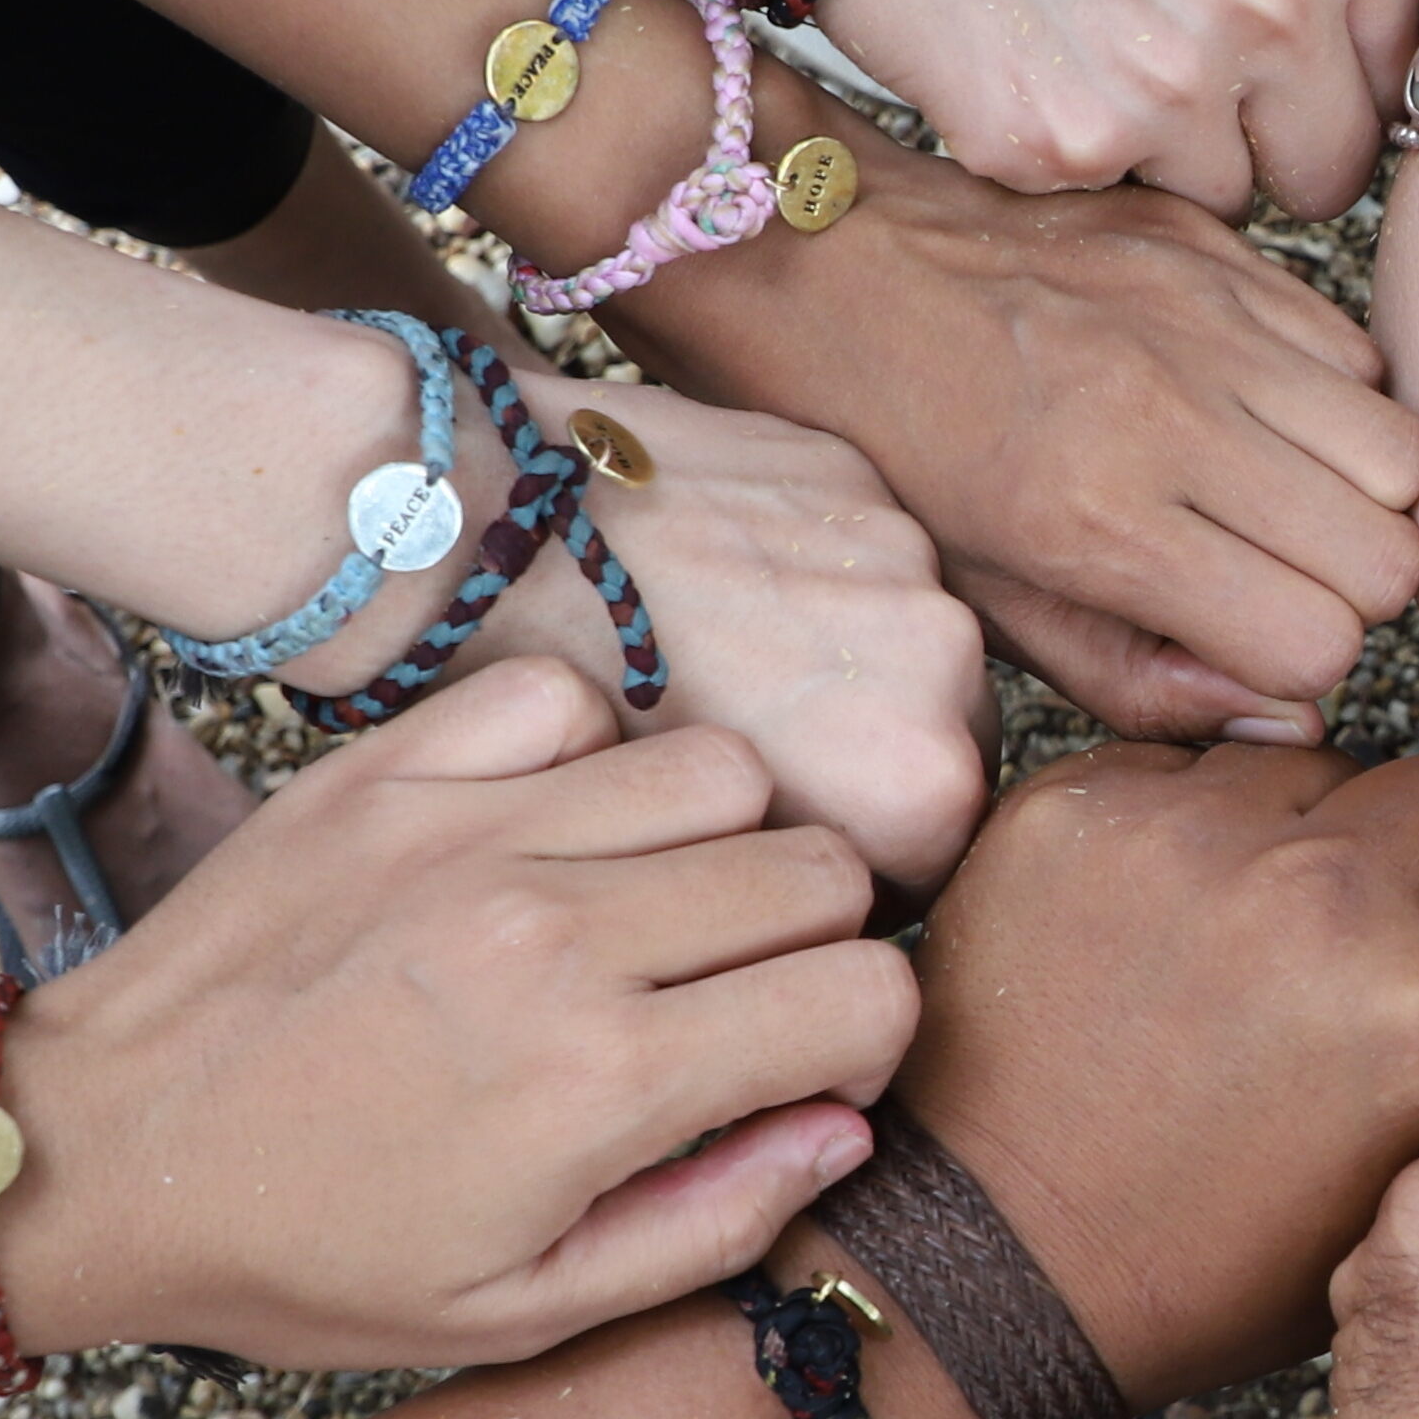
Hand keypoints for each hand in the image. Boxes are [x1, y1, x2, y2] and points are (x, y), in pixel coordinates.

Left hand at [0, 661, 913, 1368]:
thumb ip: (714, 1222)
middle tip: (733, 995)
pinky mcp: (393, 770)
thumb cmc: (309, 1250)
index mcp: (605, 1079)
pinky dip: (593, 753)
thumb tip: (845, 1129)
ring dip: (720, 839)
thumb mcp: (522, 1308)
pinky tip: (558, 830)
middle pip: (821, 868)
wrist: (100, 1153)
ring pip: (723, 768)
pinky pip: (571, 698)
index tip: (797, 1071)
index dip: (860, 1043)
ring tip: (651, 906)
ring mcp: (472, 831)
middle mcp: (557, 932)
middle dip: (813, 941)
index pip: (867, 993)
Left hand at [422, 373, 996, 896]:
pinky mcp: (845, 470)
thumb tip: (827, 948)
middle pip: (938, 738)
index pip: (938, 854)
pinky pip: (850, 546)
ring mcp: (899, 550)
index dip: (852, 862)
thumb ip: (802, 891)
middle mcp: (940, 658)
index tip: (774, 847)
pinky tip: (706, 580)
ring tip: (715, 654)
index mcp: (922, 782)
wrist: (478, 542)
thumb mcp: (696, 871)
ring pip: (898, 637)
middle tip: (743, 749)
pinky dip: (799, 568)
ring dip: (838, 655)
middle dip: (861, 752)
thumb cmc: (565, 726)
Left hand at [609, 140, 1418, 742]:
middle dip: (1347, 586)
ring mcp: (1204, 319)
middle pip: (1391, 554)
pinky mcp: (1215, 249)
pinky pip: (1357, 351)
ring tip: (1269, 491)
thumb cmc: (883, 440)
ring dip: (1354, 491)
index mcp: (1099, 520)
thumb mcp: (983, 600)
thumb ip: (1139, 677)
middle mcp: (1171, 414)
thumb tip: (1288, 721)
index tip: (1241, 641)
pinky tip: (1247, 409)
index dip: (1294, 661)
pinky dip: (1328, 396)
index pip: (1321, 641)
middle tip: (1270, 573)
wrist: (811, 253)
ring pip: (1401, 450)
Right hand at [815, 0, 1418, 214]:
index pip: (1400, 76)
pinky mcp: (1068, 144)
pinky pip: (1118, 203)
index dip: (1335, 79)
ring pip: (1226, 199)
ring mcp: (1169, 85)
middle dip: (1272, 143)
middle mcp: (1271, 5)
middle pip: (1331, 166)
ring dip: (1174, 154)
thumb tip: (1383, 40)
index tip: (1290, 69)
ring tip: (1103, 56)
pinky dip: (1081, 152)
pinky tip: (1041, 68)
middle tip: (1195, 79)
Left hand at [890, 742, 1418, 1402]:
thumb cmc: (1202, 1258)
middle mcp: (1333, 901)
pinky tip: (1161, 924)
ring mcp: (1196, 839)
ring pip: (1327, 763)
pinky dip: (1193, 826)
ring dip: (1311, 835)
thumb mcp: (1413, 1193)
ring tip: (1251, 943)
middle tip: (1369, 950)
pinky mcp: (1081, 808)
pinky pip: (1194, 764)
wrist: (989, 1264)